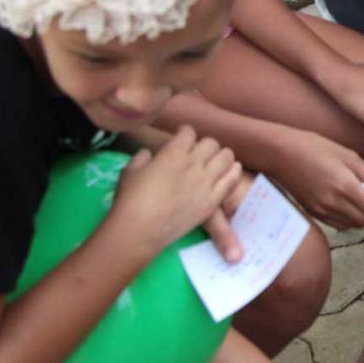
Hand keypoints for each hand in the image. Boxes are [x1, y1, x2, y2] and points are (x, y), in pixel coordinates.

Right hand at [109, 127, 242, 258]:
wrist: (140, 230)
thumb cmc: (130, 201)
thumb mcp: (130, 171)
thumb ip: (142, 158)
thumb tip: (149, 154)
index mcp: (172, 153)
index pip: (188, 132)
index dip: (185, 133)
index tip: (183, 137)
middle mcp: (193, 164)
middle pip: (210, 143)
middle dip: (204, 145)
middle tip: (199, 153)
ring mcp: (206, 182)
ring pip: (226, 157)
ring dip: (221, 156)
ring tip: (217, 161)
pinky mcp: (213, 200)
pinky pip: (231, 179)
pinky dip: (233, 172)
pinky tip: (232, 170)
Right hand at [263, 126, 363, 231]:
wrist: (279, 154)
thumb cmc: (313, 147)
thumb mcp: (347, 154)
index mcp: (344, 186)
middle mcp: (333, 204)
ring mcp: (322, 211)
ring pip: (356, 225)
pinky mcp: (315, 213)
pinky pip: (342, 224)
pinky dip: (354, 218)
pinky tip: (356, 204)